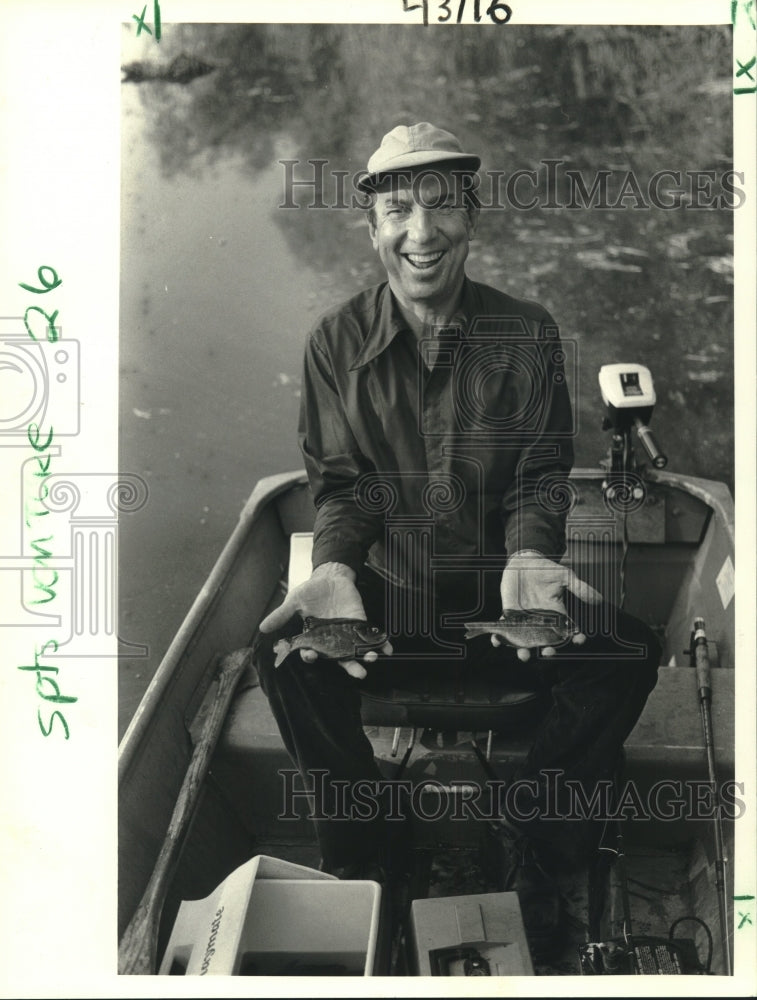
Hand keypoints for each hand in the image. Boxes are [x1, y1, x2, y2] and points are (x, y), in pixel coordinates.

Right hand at [259, 561, 391, 677]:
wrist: (330, 577)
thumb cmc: (310, 592)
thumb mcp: (294, 601)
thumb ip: (281, 615)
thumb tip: (261, 627)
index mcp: (314, 639)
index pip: (313, 653)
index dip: (312, 656)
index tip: (311, 655)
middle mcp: (332, 640)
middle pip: (341, 659)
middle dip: (350, 667)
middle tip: (359, 673)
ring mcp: (347, 633)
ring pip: (358, 650)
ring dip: (367, 656)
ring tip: (374, 659)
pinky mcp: (360, 623)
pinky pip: (370, 636)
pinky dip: (381, 642)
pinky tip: (388, 648)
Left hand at [498, 549, 601, 661]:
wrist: (524, 562)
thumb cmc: (546, 569)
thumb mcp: (565, 576)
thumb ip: (579, 587)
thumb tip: (598, 599)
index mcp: (557, 612)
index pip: (568, 629)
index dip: (574, 637)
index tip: (579, 641)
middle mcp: (541, 620)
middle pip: (546, 641)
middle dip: (548, 650)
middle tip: (548, 653)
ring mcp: (525, 619)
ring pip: (525, 639)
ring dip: (523, 649)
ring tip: (524, 655)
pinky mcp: (509, 614)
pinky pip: (504, 628)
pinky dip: (499, 636)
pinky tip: (496, 641)